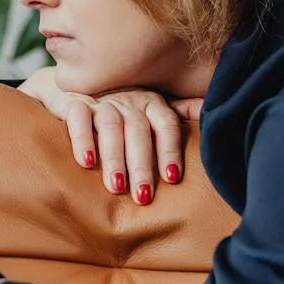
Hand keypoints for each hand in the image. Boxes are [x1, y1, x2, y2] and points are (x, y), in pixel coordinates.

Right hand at [19, 67, 203, 203]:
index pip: (166, 123)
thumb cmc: (121, 107)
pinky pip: (78, 116)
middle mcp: (129, 99)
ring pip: (110, 124)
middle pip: (138, 130)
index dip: (170, 149)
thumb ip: (180, 112)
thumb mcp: (151, 109)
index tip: (171, 178)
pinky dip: (83, 138)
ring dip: (114, 156)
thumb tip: (210, 113)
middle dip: (141, 164)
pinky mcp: (73, 101)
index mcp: (151, 102)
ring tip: (116, 186)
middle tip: (143, 197)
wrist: (75, 87)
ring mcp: (101, 99)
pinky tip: (86, 162)